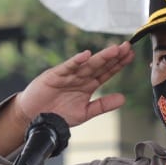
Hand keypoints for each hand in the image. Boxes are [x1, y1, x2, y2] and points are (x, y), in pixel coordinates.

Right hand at [0, 42, 134, 155]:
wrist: (34, 118)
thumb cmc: (58, 114)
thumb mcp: (85, 112)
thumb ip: (103, 105)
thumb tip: (123, 99)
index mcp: (88, 85)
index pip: (107, 72)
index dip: (119, 64)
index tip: (131, 56)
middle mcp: (80, 77)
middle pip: (100, 65)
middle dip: (114, 56)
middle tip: (127, 47)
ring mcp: (68, 75)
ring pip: (87, 64)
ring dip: (100, 57)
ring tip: (114, 50)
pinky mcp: (54, 76)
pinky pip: (67, 67)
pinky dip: (76, 61)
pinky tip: (86, 55)